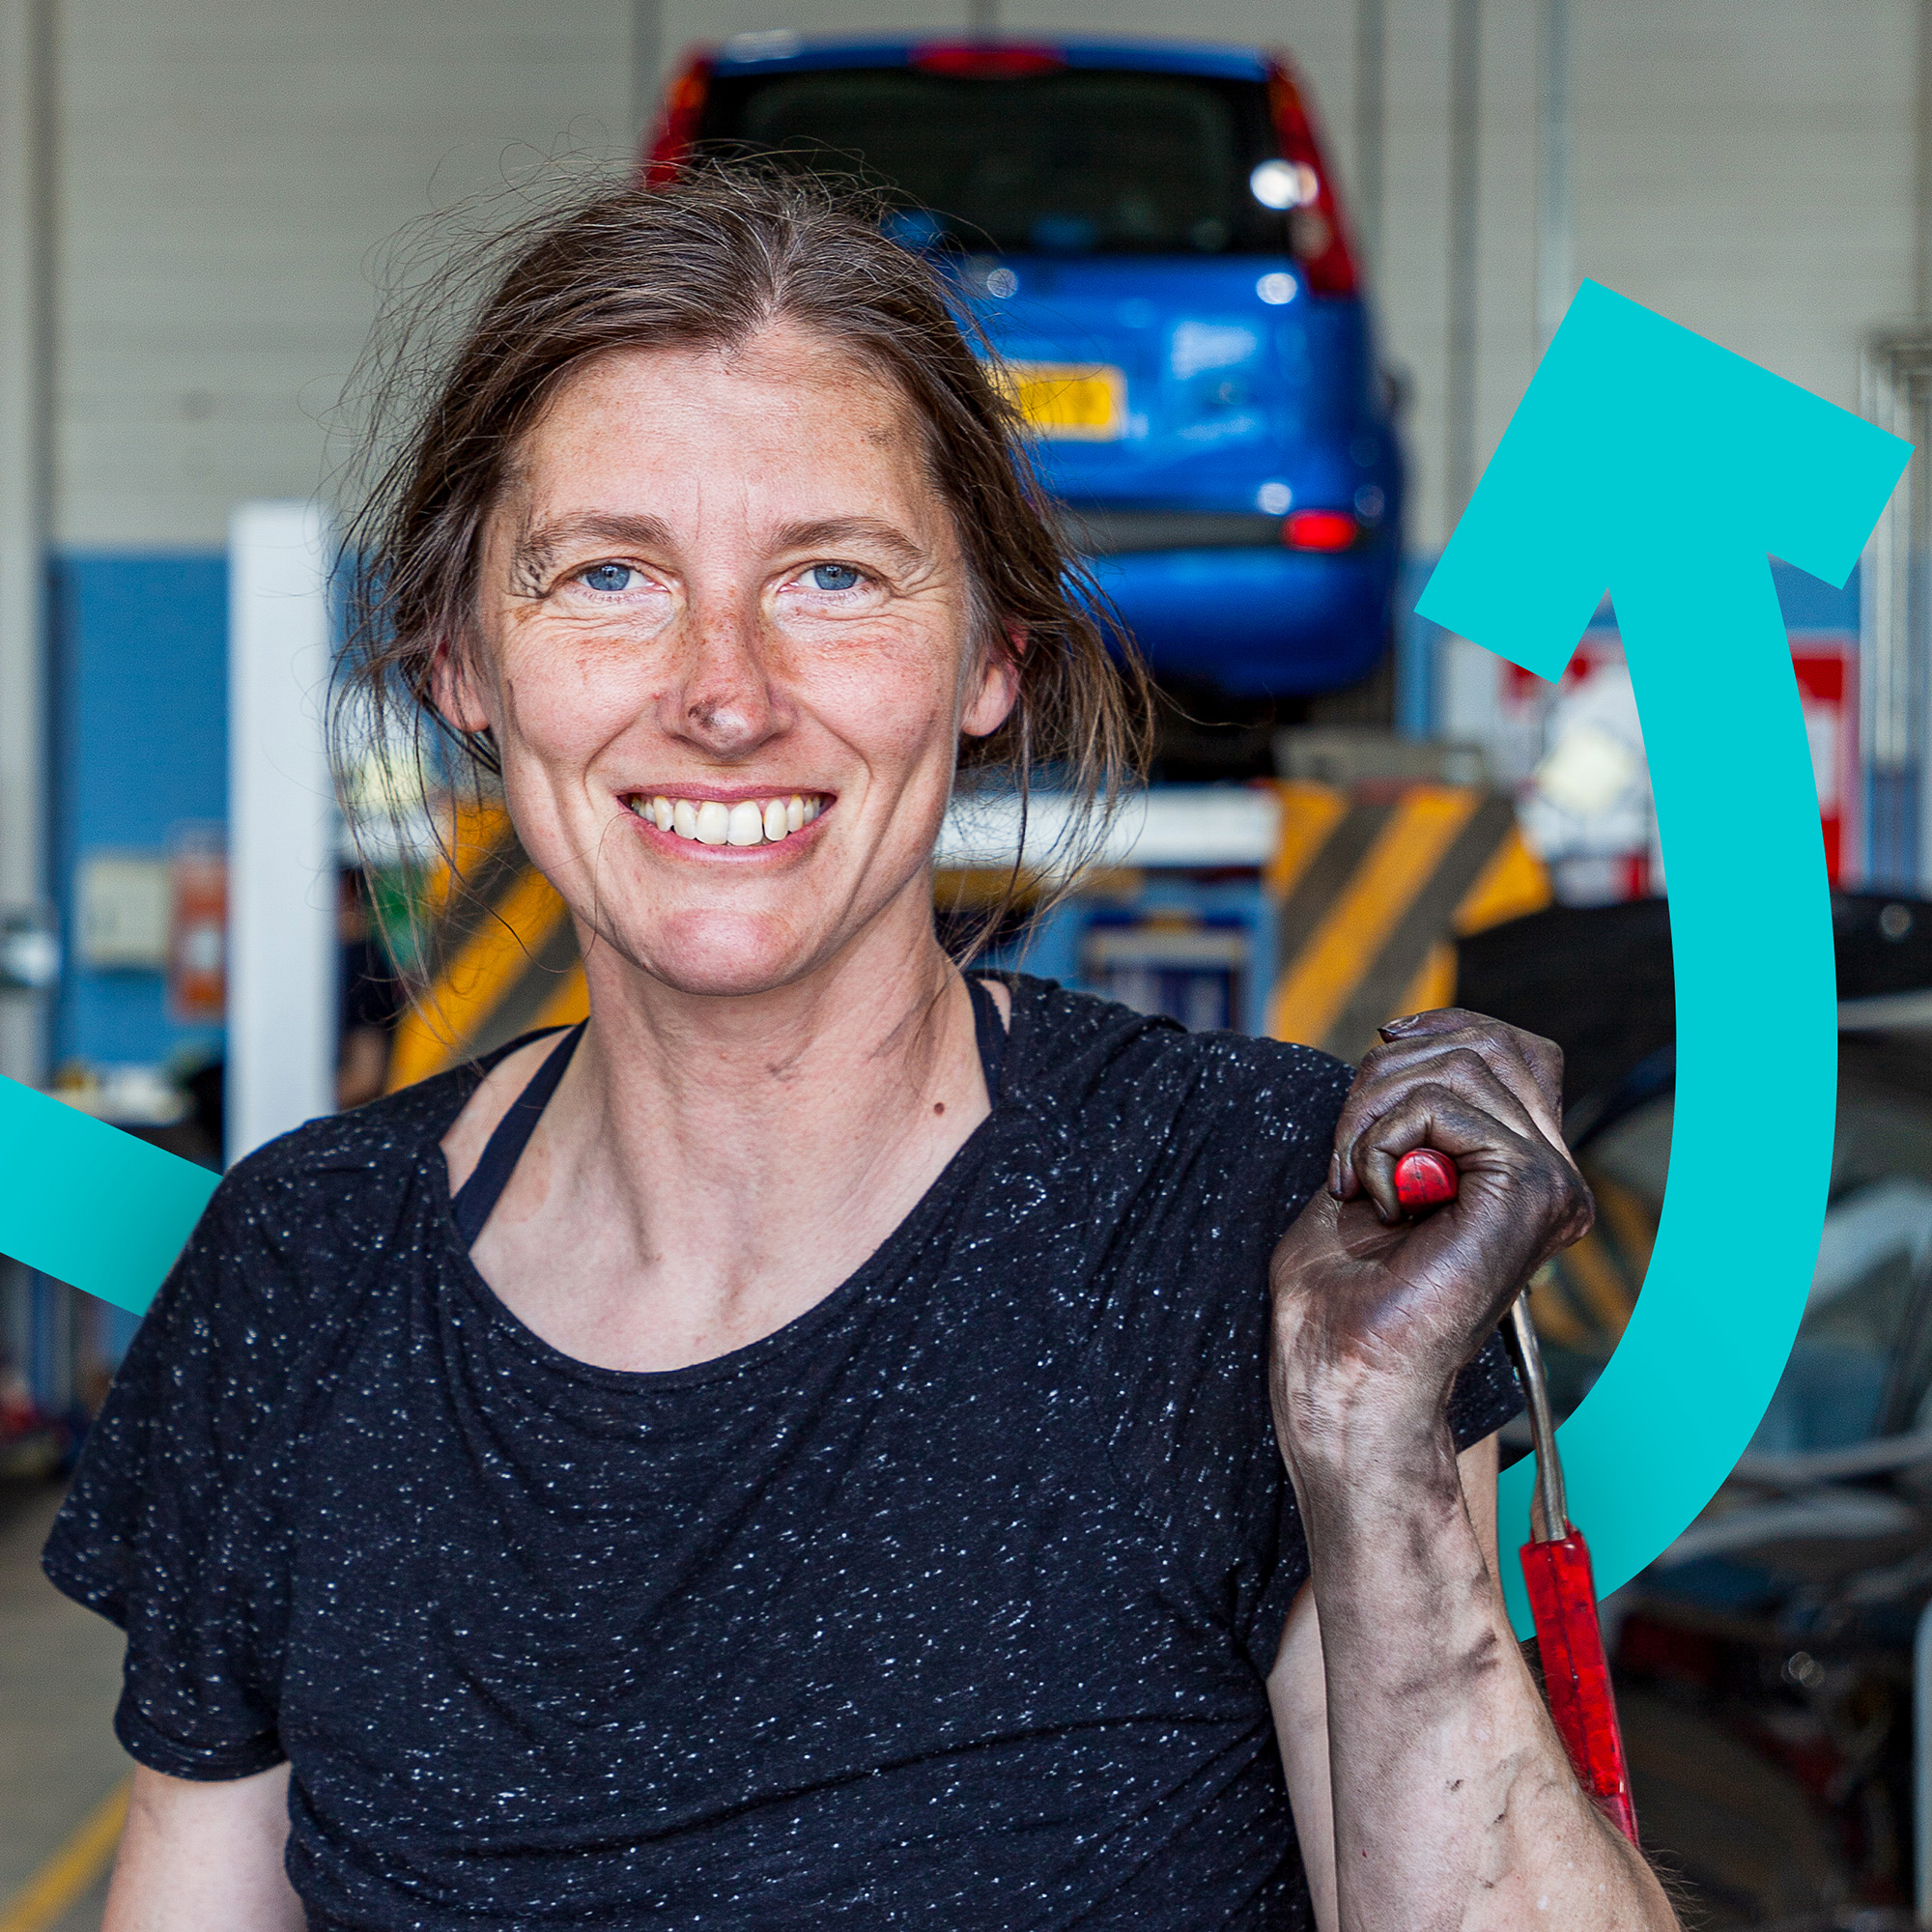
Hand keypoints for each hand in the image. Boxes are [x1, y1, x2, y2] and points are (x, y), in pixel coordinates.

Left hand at [1268, 1008, 1592, 1472]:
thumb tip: (1411, 1039)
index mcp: (1522, 1174)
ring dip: (1372, 1112)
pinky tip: (1375, 1200)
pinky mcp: (1531, 1189)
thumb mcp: (1371, 1169)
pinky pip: (1441, 1104)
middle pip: (1485, 1044)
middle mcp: (1551, 1177)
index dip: (1442, 1029)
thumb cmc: (1340, 1296)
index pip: (1513, 1049)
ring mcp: (1550, 1183)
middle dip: (1387, 1074)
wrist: (1343, 1373)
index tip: (1381, 1050)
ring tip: (1356, 1179)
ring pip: (1461, 1064)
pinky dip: (1380, 1140)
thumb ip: (1408, 1107)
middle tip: (1346, 1154)